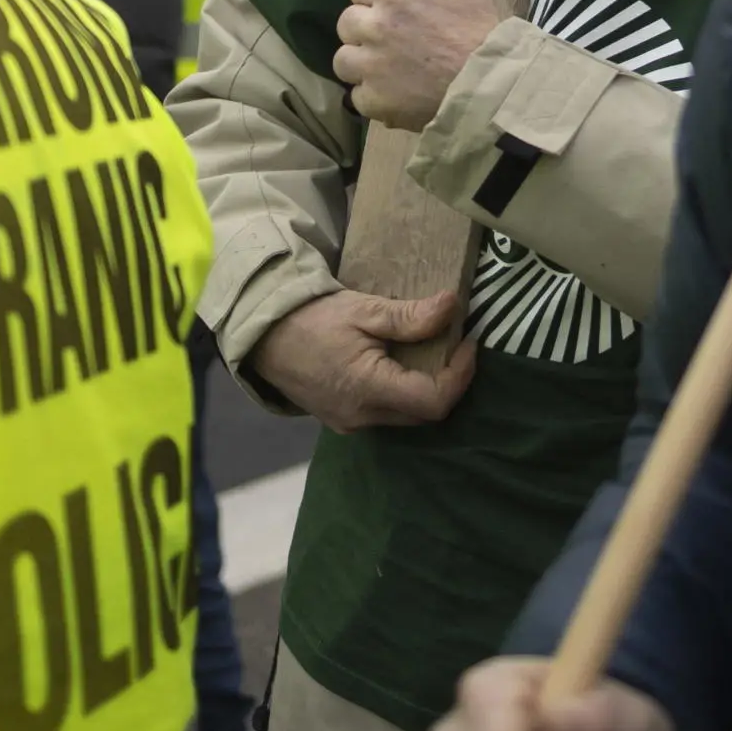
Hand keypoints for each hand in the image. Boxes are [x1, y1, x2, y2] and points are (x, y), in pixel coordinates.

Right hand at [249, 287, 477, 433]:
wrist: (263, 335)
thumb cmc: (312, 318)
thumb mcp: (363, 310)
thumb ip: (409, 317)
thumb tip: (453, 307)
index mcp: (368, 390)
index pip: (433, 401)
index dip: (460, 375)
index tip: (468, 342)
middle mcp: (362, 417)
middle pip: (424, 413)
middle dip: (446, 380)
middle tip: (453, 342)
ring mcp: (349, 423)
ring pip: (406, 416)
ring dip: (424, 387)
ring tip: (429, 349)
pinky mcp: (340, 420)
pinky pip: (385, 413)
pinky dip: (401, 391)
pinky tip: (400, 363)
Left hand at [334, 0, 505, 129]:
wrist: (495, 85)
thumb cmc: (481, 27)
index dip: (383, 2)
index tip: (408, 15)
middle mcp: (374, 25)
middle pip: (347, 23)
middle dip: (369, 31)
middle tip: (404, 44)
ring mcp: (371, 65)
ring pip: (344, 60)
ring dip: (365, 65)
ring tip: (397, 70)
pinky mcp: (373, 101)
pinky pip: (357, 96)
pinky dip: (376, 97)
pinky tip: (402, 94)